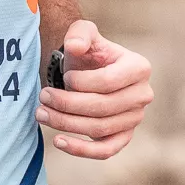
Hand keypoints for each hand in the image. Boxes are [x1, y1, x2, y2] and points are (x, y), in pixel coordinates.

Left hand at [39, 21, 151, 159]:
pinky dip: (81, 149)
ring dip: (66, 123)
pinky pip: (106, 151)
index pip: (109, 82)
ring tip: (41, 113)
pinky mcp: (123, 137)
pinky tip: (57, 140)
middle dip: (67, 103)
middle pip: (103, 107)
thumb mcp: (83, 34)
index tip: (64, 76)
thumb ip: (79, 33)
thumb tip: (75, 46)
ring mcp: (135, 118)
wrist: (89, 72)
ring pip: (99, 129)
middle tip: (42, 96)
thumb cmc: (88, 53)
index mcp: (139, 68)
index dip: (81, 82)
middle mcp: (142, 95)